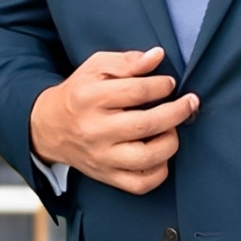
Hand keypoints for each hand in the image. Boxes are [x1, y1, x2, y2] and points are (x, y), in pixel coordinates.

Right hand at [29, 47, 197, 194]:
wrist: (50, 127)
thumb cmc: (80, 92)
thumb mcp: (97, 66)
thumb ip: (128, 61)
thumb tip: (157, 55)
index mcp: (91, 98)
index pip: (135, 91)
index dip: (161, 85)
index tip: (170, 83)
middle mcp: (95, 130)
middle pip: (144, 125)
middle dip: (176, 112)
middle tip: (190, 102)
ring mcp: (102, 157)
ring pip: (145, 158)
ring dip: (170, 142)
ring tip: (173, 128)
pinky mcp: (107, 176)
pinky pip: (140, 184)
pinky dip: (160, 171)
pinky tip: (162, 153)